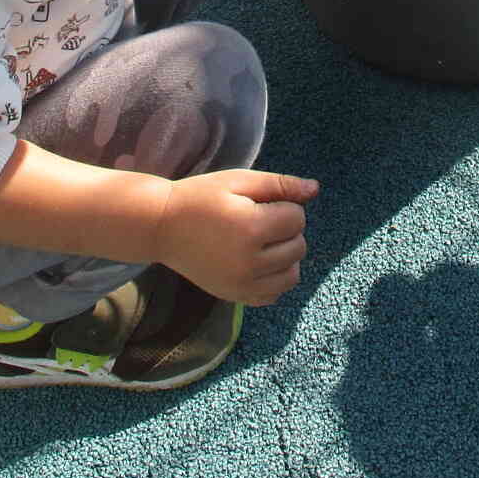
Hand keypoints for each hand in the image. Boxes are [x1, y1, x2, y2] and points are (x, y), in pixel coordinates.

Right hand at [153, 168, 318, 305]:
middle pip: (298, 246)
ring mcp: (242, 284)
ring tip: (262, 243)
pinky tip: (257, 263)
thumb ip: (280, 185)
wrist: (162, 227)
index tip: (260, 204)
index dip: (284, 206)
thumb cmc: (200, 198)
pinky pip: (273, 295)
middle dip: (286, 230)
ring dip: (286, 256)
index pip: (297, 218)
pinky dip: (273, 280)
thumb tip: (316, 189)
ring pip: (292, 274)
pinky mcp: (234, 297)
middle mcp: (250, 262)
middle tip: (258, 220)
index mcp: (251, 228)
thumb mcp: (239, 181)